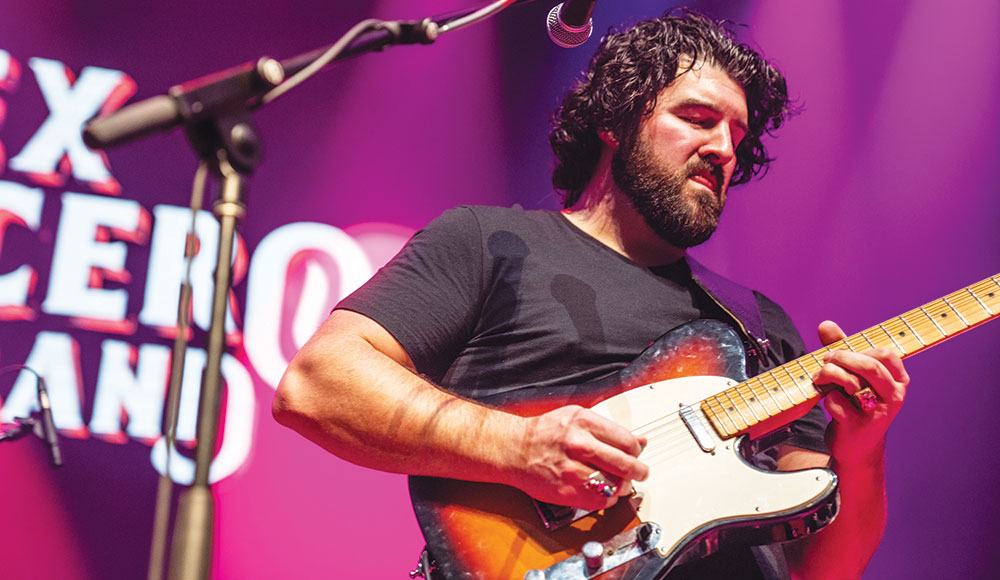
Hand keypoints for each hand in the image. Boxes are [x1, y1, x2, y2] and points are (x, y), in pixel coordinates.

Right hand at [511, 405, 647, 510]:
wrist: (514, 449)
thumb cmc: (545, 433)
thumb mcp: (578, 418)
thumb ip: (609, 429)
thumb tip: (639, 441)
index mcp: (584, 423)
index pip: (626, 441)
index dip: (636, 451)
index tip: (636, 455)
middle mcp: (578, 444)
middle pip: (625, 464)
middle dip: (638, 472)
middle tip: (640, 473)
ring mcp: (572, 469)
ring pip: (614, 485)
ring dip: (622, 487)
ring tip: (619, 483)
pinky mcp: (566, 491)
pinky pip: (599, 502)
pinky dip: (606, 499)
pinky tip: (601, 491)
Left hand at [813, 320, 908, 466]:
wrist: (856, 447)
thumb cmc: (855, 405)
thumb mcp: (853, 376)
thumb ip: (842, 349)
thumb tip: (826, 324)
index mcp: (898, 381)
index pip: (885, 354)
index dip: (858, 349)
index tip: (839, 353)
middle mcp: (893, 397)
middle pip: (870, 366)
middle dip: (842, 358)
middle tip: (825, 359)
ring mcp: (878, 414)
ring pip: (854, 383)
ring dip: (830, 375)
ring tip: (819, 377)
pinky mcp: (859, 427)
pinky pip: (838, 404)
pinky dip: (827, 398)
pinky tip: (826, 400)